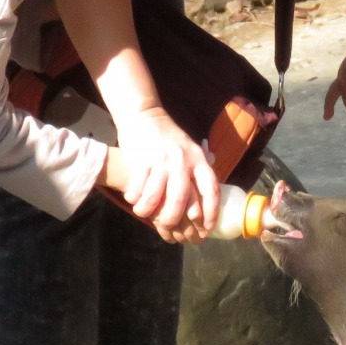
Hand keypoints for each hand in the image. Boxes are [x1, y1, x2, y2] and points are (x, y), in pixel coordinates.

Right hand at [112, 107, 219, 232]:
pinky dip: (135, 198)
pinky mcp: (140, 159)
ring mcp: (160, 160)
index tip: (206, 229)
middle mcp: (182, 160)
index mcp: (198, 159)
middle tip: (167, 225)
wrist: (144, 116)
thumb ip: (198, 172)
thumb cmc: (169, 139)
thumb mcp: (191, 150)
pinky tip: (134, 199)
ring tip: (144, 213)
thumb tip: (206, 204)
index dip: (211, 213)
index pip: (211, 190)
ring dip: (148, 211)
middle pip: (181, 200)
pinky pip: (137, 188)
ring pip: (155, 197)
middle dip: (173, 219)